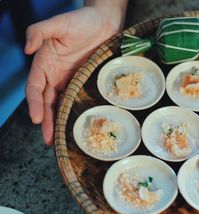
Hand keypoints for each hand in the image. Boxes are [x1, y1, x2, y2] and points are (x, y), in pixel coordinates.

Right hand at [25, 5, 123, 144]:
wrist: (105, 22)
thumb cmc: (81, 20)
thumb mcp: (58, 23)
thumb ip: (39, 32)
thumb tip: (27, 49)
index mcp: (45, 64)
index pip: (35, 88)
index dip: (34, 103)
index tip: (35, 118)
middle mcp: (55, 75)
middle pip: (46, 102)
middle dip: (46, 121)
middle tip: (49, 139)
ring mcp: (70, 80)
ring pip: (61, 105)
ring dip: (58, 122)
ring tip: (59, 140)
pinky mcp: (85, 82)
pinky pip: (78, 100)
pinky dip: (74, 113)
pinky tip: (75, 126)